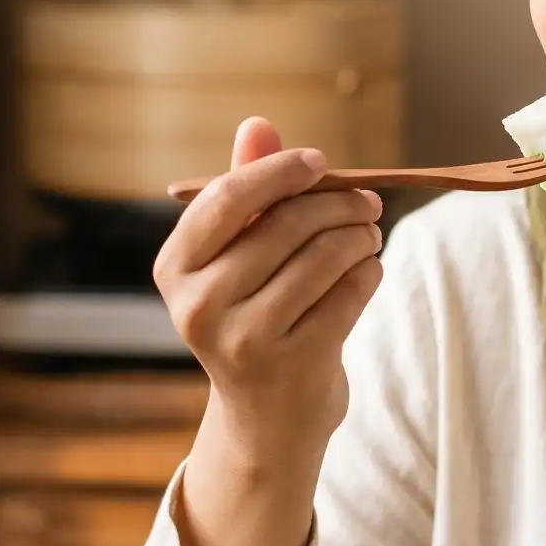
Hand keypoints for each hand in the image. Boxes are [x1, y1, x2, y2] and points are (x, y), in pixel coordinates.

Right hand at [158, 117, 384, 545]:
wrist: (266, 421)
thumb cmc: (252, 318)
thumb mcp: (237, 260)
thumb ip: (246, 191)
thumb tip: (258, 124)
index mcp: (176, 269)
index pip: (230, 197)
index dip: (281, 171)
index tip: (320, 163)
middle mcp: (201, 305)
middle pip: (288, 223)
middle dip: (339, 204)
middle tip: (366, 204)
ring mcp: (246, 340)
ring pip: (326, 255)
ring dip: (361, 236)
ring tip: (369, 235)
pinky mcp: (295, 365)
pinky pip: (351, 291)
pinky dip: (369, 271)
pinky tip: (367, 271)